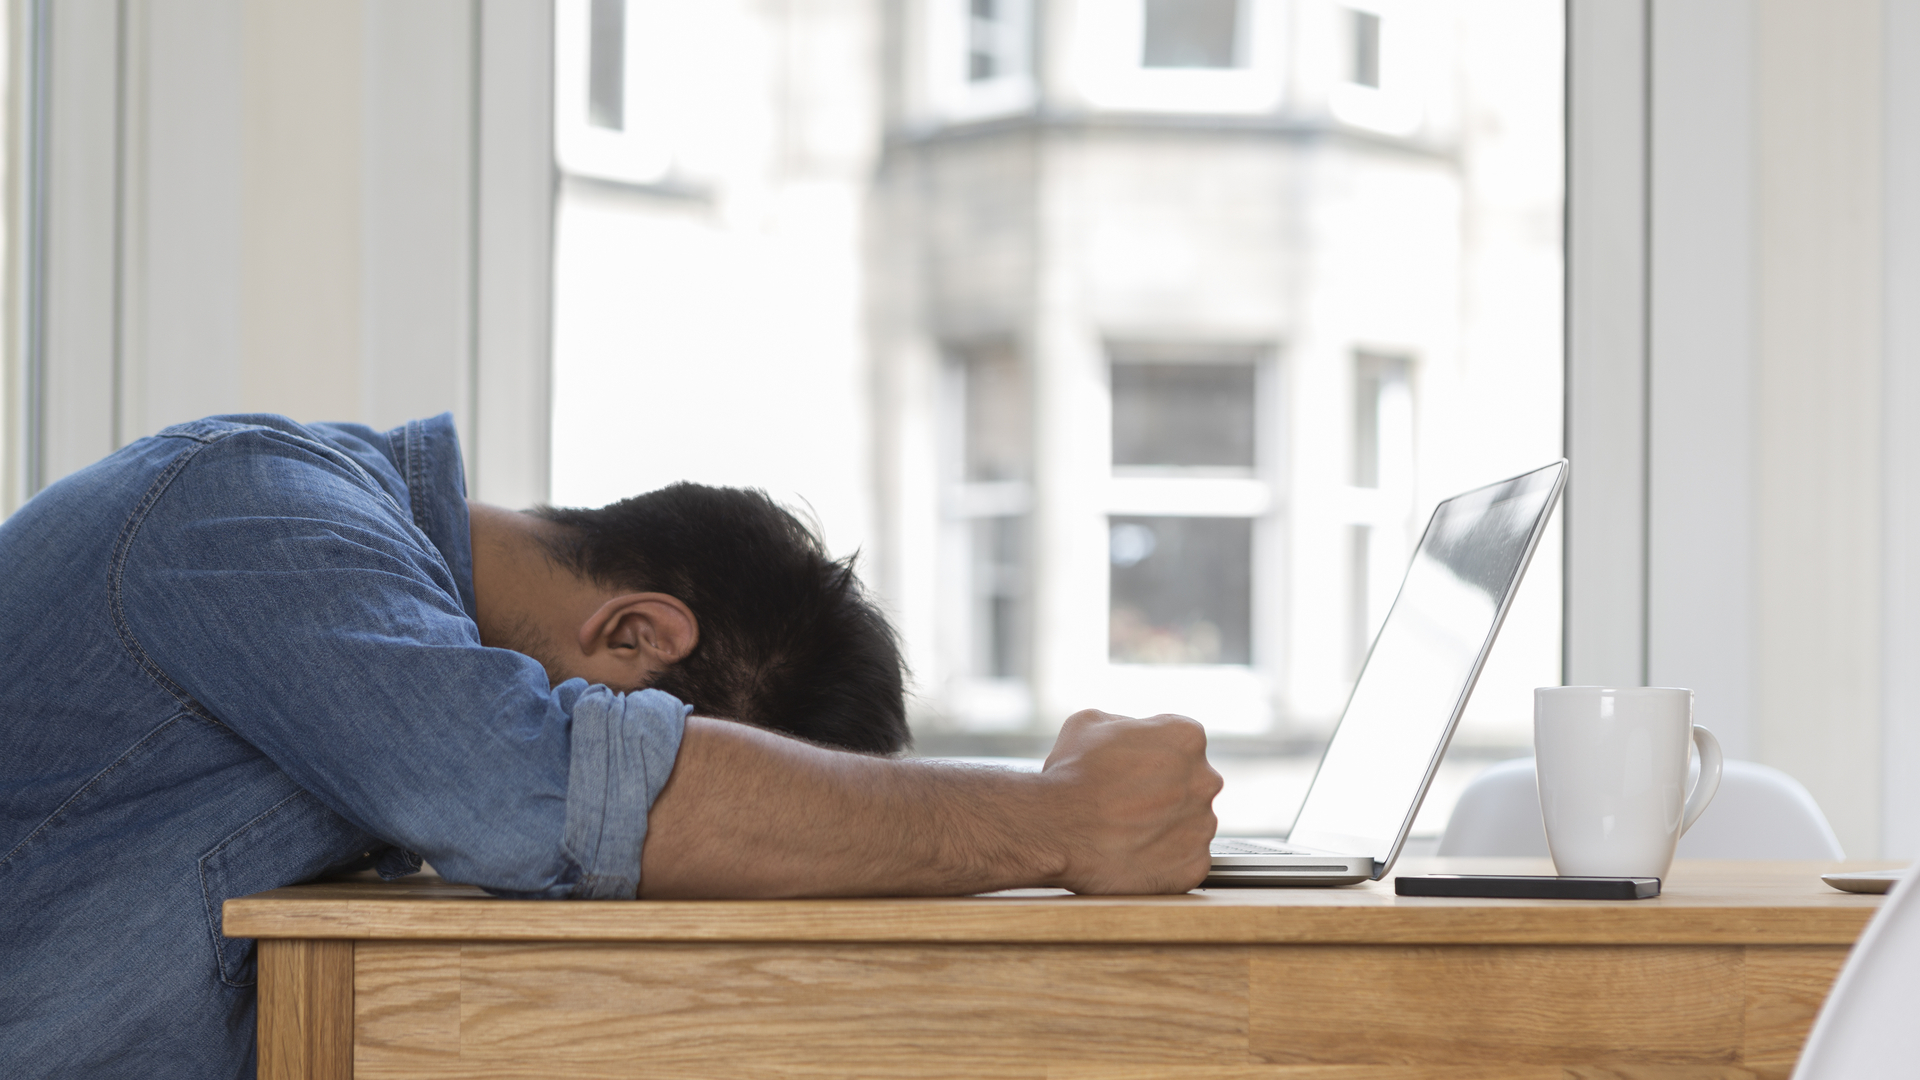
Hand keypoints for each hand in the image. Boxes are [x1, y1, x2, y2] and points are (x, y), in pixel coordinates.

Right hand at [1036, 709, 1222, 893]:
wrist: (1057, 829)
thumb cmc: (1071, 775)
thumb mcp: (1089, 723)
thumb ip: (1125, 723)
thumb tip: (1130, 734)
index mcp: (1187, 737)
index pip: (1182, 743)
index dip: (1153, 755)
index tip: (1133, 769)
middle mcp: (1205, 780)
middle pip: (1191, 784)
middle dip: (1165, 791)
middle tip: (1128, 802)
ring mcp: (1203, 826)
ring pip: (1190, 824)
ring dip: (1165, 826)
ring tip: (1127, 830)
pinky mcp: (1194, 866)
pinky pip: (1187, 862)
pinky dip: (1165, 861)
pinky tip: (1135, 853)